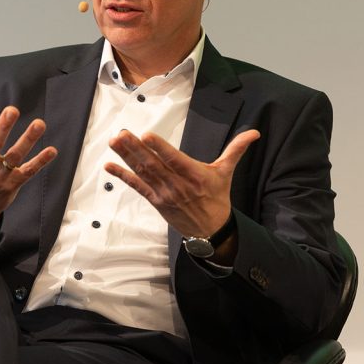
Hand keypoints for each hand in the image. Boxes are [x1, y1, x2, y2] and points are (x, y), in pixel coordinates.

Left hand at [105, 129, 259, 238]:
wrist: (210, 230)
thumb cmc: (217, 197)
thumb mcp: (226, 172)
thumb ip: (236, 149)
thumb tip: (254, 132)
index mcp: (195, 175)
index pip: (175, 159)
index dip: (160, 148)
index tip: (146, 135)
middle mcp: (178, 185)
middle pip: (154, 165)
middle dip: (135, 149)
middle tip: (121, 134)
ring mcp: (164, 193)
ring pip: (143, 173)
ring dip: (126, 157)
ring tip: (114, 142)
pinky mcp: (156, 201)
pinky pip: (137, 187)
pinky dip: (123, 176)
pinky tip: (109, 166)